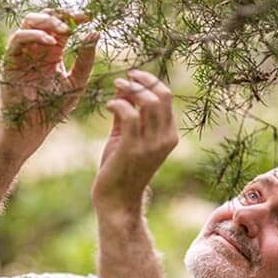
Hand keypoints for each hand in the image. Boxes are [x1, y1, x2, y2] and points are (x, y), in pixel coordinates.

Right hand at [0, 9, 98, 148]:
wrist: (31, 128)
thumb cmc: (52, 110)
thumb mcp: (76, 82)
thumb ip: (85, 60)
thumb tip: (95, 32)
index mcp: (51, 53)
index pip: (60, 26)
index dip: (73, 17)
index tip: (88, 17)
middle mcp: (35, 50)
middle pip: (44, 18)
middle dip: (60, 15)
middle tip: (75, 21)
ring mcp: (22, 54)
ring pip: (29, 22)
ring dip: (47, 21)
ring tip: (64, 30)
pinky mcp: (10, 61)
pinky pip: (17, 39)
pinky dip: (34, 35)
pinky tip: (50, 42)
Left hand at [92, 69, 178, 216]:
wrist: (117, 201)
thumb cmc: (121, 169)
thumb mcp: (128, 137)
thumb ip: (129, 113)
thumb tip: (124, 87)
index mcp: (169, 135)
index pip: (166, 97)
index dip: (149, 81)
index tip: (133, 76)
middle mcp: (165, 139)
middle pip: (161, 95)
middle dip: (142, 80)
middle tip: (123, 79)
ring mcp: (150, 144)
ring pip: (147, 102)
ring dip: (130, 89)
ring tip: (115, 87)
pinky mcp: (132, 148)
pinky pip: (129, 115)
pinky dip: (118, 104)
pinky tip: (108, 106)